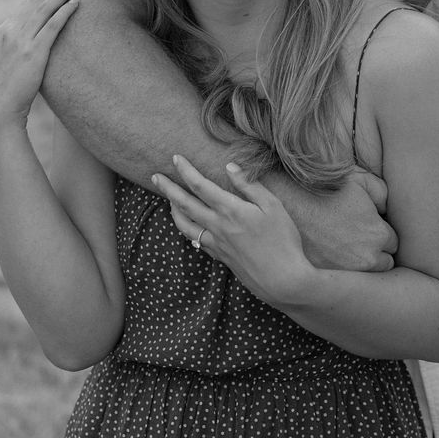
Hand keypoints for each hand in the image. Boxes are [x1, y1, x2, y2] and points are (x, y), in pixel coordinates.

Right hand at [0, 0, 80, 133]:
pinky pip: (52, 25)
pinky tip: (76, 3)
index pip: (27, 2)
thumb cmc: (8, 87)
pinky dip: (65, 11)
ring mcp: (22, 40)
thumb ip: (19, 43)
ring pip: (46, 7)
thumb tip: (34, 36)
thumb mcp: (9, 59)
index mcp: (5, 29)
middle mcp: (11, 30)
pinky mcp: (34, 52)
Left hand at [152, 156, 312, 307]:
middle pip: (185, 204)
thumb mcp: (273, 206)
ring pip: (184, 225)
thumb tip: (230, 167)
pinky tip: (188, 225)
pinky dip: (186, 228)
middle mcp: (218, 226)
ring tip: (168, 199)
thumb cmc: (283, 240)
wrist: (282, 279)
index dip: (186, 171)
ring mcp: (216, 243)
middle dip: (169, 188)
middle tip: (155, 177)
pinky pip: (195, 240)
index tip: (175, 158)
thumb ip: (250, 185)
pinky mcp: (220, 256)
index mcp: (230, 210)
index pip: (201, 186)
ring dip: (173, 210)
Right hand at [271, 165, 397, 271]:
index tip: (367, 226)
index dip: (379, 233)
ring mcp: (346, 273)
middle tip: (356, 238)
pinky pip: (341, 282)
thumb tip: (385, 210)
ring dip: (359, 266)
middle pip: (383, 263)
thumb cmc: (324, 189)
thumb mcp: (359, 179)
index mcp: (378, 235)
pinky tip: (328, 256)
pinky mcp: (326, 280)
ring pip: (364, 276)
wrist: (287, 203)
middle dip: (374, 252)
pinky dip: (339, 273)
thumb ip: (382, 193)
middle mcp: (367, 259)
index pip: (393, 243)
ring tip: (343, 249)